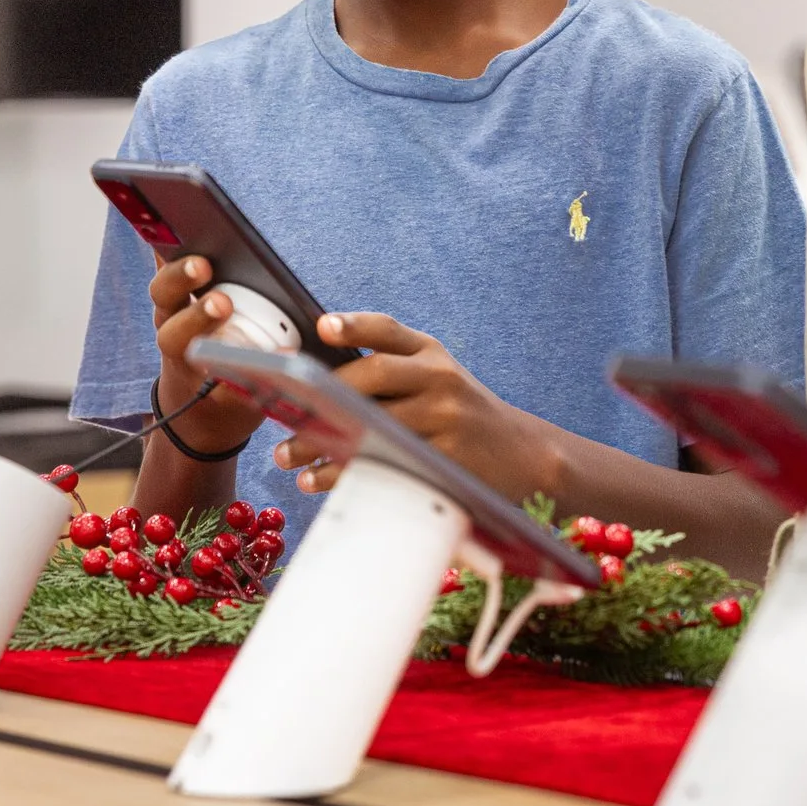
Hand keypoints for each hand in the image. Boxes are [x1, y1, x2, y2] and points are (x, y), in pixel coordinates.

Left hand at [148, 252, 265, 454]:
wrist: (199, 407)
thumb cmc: (224, 401)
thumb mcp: (238, 405)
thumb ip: (254, 382)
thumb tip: (285, 355)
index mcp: (182, 354)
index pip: (178, 335)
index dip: (196, 317)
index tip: (221, 304)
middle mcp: (172, 323)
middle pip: (165, 294)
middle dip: (185, 279)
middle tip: (208, 266)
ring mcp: (174, 302)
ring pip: (165, 272)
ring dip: (181, 253)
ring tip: (205, 234)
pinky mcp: (181, 286)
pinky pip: (168, 255)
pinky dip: (171, 238)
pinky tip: (184, 213)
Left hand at [271, 313, 563, 499]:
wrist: (523, 455)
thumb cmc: (461, 416)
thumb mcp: (438, 380)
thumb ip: (392, 372)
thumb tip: (313, 381)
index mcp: (432, 354)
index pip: (388, 331)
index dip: (355, 325)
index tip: (322, 326)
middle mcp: (440, 379)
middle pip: (375, 375)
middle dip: (323, 393)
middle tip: (283, 412)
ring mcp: (446, 419)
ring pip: (374, 424)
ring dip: (323, 441)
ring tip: (287, 456)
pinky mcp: (446, 459)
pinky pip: (385, 463)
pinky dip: (345, 473)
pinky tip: (317, 479)